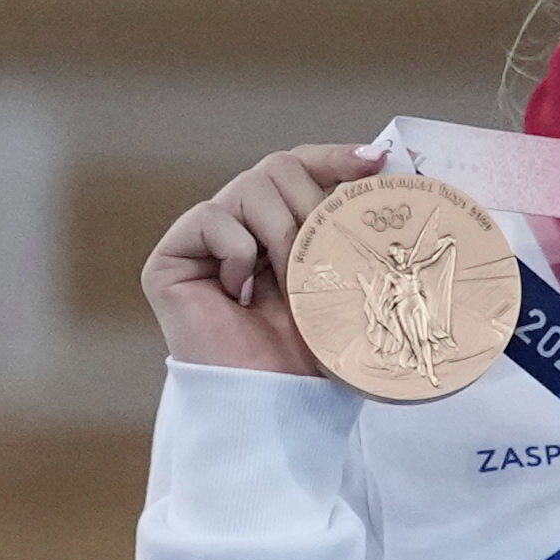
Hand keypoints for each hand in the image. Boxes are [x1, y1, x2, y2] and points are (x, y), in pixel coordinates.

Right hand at [145, 145, 381, 376]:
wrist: (278, 403)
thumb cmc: (314, 353)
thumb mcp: (348, 275)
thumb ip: (353, 223)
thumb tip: (388, 164)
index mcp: (279, 227)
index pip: (301, 166)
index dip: (334, 157)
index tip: (375, 162)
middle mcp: (239, 226)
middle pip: (278, 166)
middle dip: (311, 205)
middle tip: (324, 254)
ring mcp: (203, 241)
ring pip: (250, 185)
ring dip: (283, 233)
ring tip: (290, 282)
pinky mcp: (171, 259)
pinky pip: (212, 218)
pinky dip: (237, 253)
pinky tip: (239, 295)